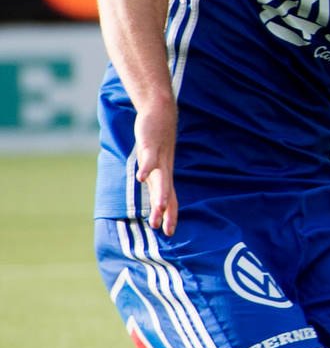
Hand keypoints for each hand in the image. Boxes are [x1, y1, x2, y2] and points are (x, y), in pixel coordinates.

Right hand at [132, 102, 180, 233]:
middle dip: (166, 211)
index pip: (171, 199)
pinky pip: (148, 158)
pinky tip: (141, 177)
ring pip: (160, 178)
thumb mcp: (157, 165)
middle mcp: (164, 169)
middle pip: (166, 193)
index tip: (170, 233)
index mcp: (164, 176)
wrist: (160, 114)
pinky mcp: (150, 144)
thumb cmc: (157, 143)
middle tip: (165, 228)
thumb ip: (155, 181)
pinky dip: (146, 167)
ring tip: (160, 207)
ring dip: (160, 193)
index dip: (171, 215)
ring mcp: (158, 157)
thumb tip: (155, 199)